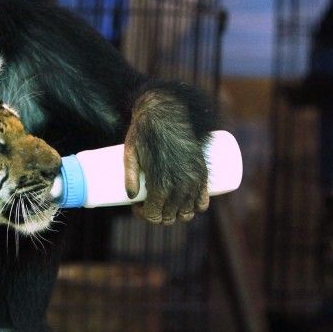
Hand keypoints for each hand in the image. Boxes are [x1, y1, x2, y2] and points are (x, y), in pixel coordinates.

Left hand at [124, 96, 208, 224]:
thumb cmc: (143, 133)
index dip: (143, 215)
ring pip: (187, 212)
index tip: (138, 206)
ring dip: (176, 214)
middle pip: (170, 217)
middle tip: (148, 203)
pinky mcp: (202, 174)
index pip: (154, 216)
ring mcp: (194, 182)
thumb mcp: (129, 154)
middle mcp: (179, 188)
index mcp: (160, 186)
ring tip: (165, 204)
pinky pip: (203, 201)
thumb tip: (130, 196)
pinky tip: (185, 205)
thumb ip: (128, 176)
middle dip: (158, 215)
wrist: (166, 114)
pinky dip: (195, 207)